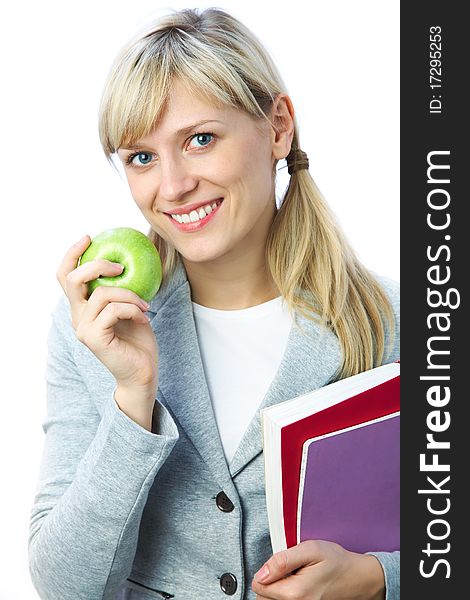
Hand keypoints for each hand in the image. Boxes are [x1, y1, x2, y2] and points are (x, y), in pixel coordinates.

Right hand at [56, 235, 158, 413]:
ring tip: (144, 305)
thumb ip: (120, 289)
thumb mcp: (130, 306)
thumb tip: (127, 260)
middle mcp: (77, 317)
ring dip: (129, 295)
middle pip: (72, 279)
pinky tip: (144, 317)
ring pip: (102, 294)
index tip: (89, 238)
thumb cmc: (138, 339)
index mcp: (82, 308)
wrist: (143, 371)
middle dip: (97, 265)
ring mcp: (83, 328)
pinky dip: (132, 308)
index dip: (73, 254)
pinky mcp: (94, 337)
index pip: (66, 277)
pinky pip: (113, 309)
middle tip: (120, 266)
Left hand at [252, 540, 384, 599]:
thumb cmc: (337, 562)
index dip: (266, 570)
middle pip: (263, 597)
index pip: (259, 586)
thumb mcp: (311, 549)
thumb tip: (262, 573)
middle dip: (270, 581)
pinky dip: (286, 595)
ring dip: (278, 589)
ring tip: (293, 577)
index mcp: (295, 593)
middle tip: (287, 569)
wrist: (359, 578)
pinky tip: (297, 585)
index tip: (279, 563)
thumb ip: (283, 560)